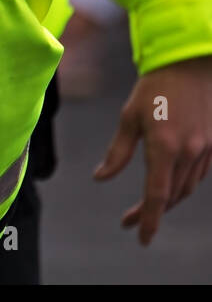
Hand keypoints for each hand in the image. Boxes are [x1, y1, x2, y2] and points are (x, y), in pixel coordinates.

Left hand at [94, 55, 211, 243]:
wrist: (189, 64)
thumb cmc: (154, 88)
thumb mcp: (129, 117)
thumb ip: (118, 152)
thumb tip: (100, 178)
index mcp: (165, 147)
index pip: (157, 195)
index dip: (147, 219)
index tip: (139, 237)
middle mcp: (189, 152)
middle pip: (172, 196)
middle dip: (151, 213)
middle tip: (129, 221)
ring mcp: (205, 149)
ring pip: (187, 188)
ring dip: (168, 202)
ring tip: (146, 208)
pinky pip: (198, 175)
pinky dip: (183, 186)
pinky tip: (169, 187)